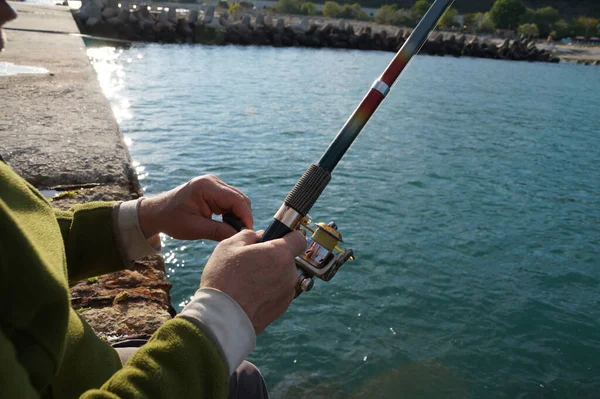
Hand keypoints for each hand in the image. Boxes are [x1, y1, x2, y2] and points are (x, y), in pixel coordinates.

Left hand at [138, 174, 252, 241]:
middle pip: (239, 198)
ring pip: (237, 201)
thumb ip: (218, 232)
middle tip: (241, 235)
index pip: (236, 199)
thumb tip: (240, 236)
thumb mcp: (195, 228)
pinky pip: (231, 202)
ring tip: (231, 231)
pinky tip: (226, 225)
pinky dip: (232, 214)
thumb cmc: (172, 219)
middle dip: (243, 217)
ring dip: (237, 216)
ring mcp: (215, 185)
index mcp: (206, 186)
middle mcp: (213, 181)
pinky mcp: (215, 191)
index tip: (248, 232)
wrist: (157, 212)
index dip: (245, 216)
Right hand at [200, 229, 306, 333]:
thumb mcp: (229, 246)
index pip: (299, 239)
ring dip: (271, 276)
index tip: (277, 239)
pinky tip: (250, 295)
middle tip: (251, 263)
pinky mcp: (282, 308)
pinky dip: (268, 292)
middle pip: (287, 259)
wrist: (223, 319)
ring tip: (247, 282)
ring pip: (283, 276)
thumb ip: (249, 235)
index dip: (289, 236)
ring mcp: (287, 292)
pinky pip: (279, 292)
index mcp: (280, 254)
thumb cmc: (224, 280)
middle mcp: (289, 273)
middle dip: (273, 258)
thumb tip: (259, 236)